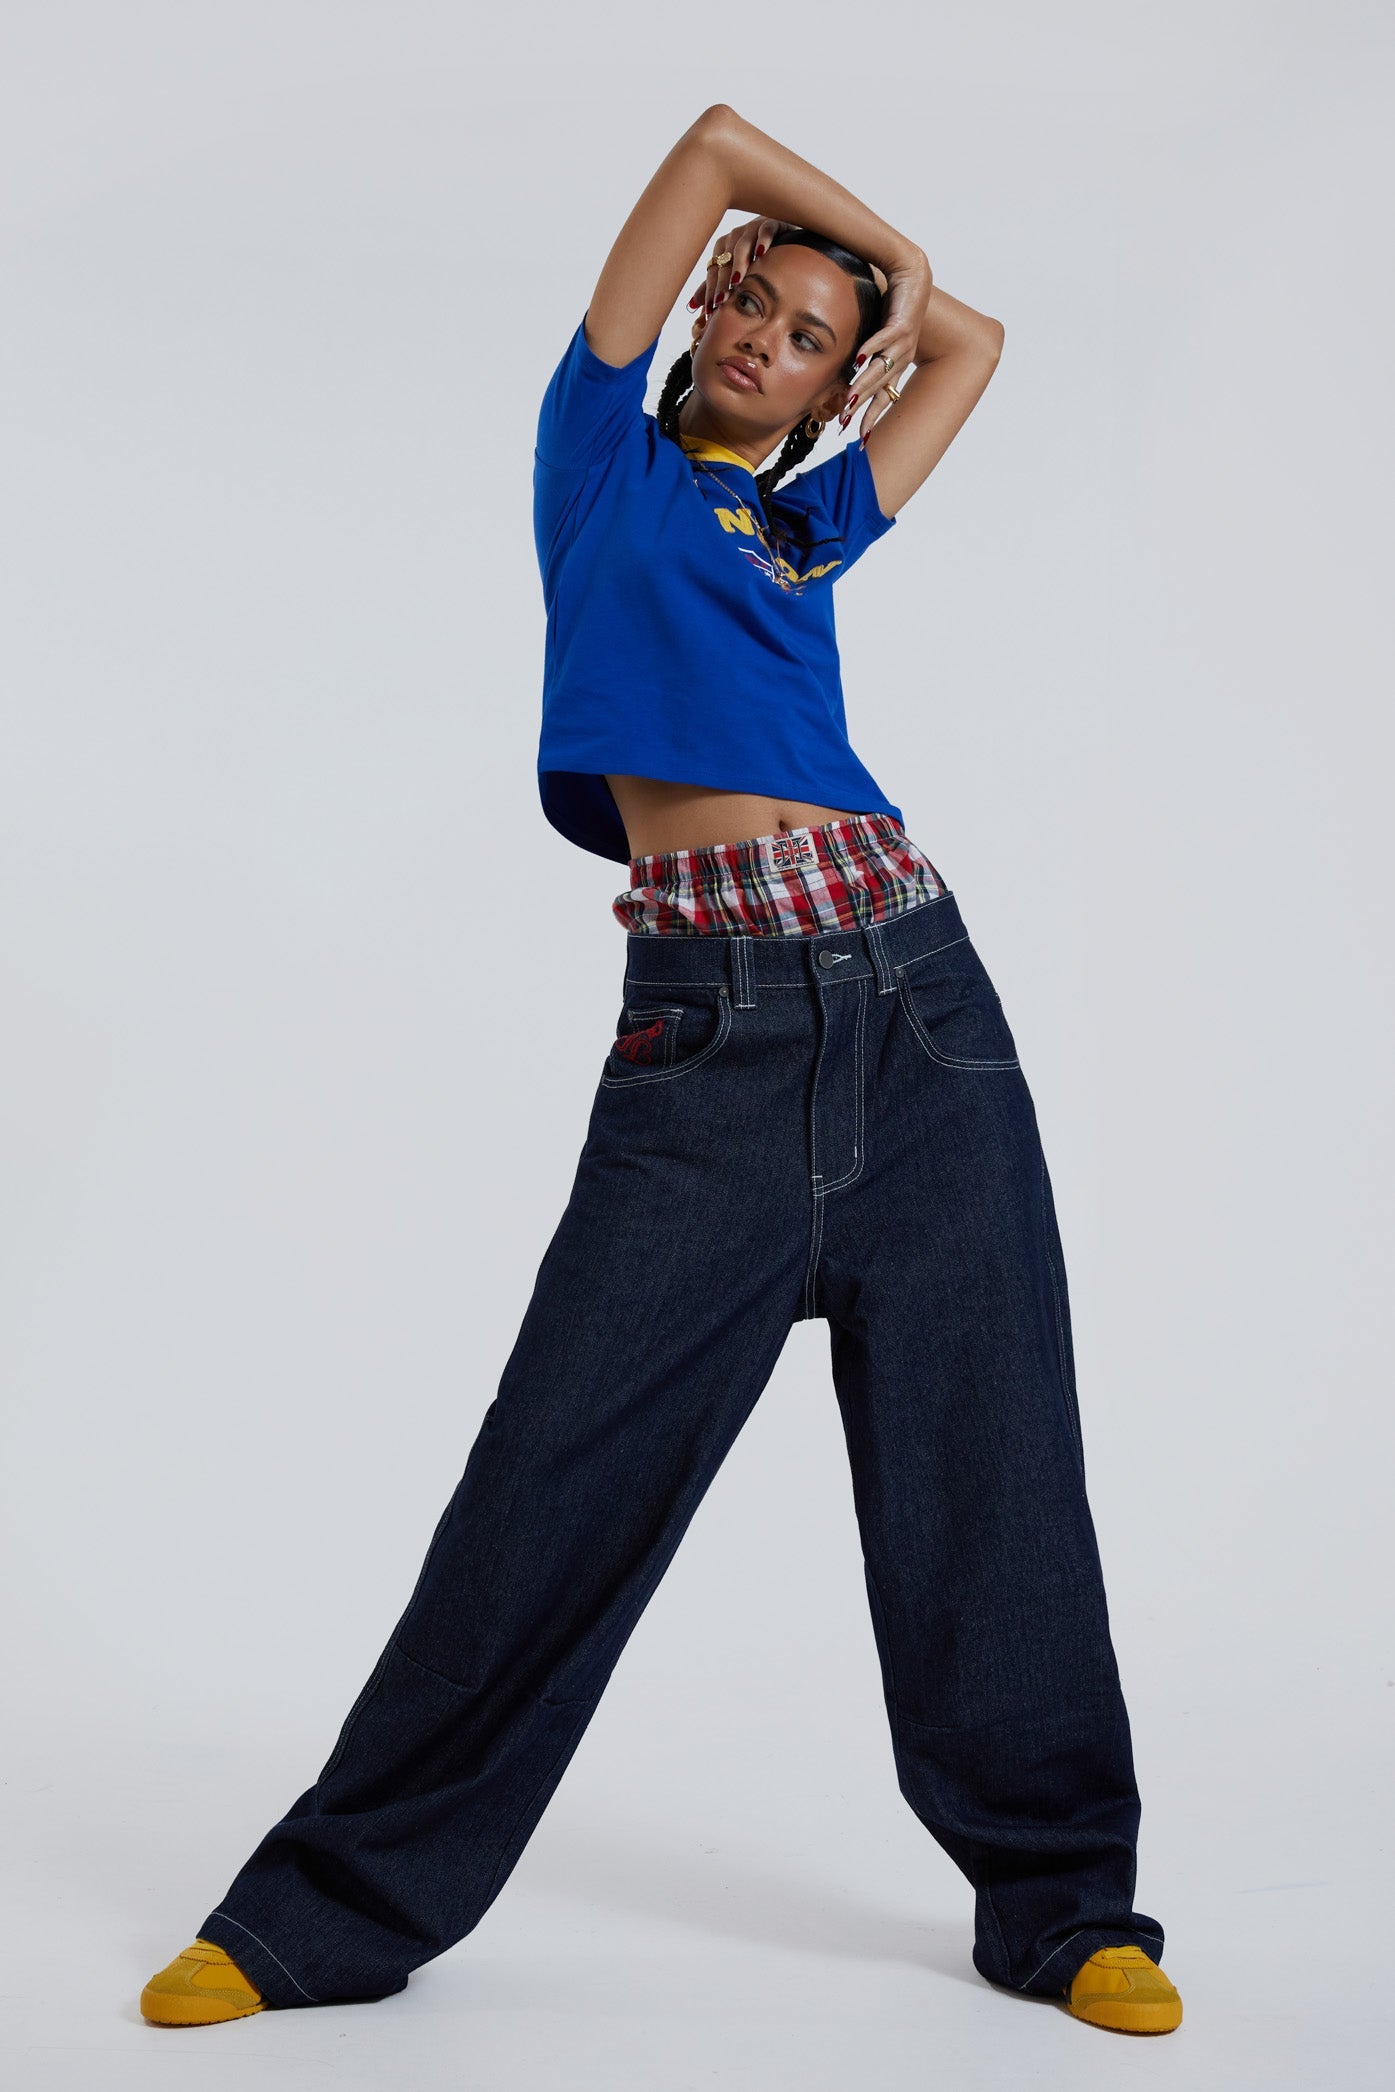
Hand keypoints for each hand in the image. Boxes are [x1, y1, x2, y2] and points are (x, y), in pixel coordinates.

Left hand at [686, 216, 793, 318]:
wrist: (782, 234)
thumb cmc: (756, 256)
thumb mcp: (735, 271)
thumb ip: (715, 286)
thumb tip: (691, 305)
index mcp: (722, 247)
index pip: (714, 271)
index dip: (711, 290)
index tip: (710, 310)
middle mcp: (734, 236)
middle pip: (726, 261)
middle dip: (723, 282)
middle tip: (721, 300)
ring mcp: (752, 228)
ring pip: (742, 246)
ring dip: (739, 263)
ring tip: (738, 280)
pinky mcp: (771, 223)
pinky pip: (765, 230)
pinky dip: (763, 240)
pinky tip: (761, 253)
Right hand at [838, 246, 931, 440]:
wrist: (912, 272)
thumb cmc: (891, 301)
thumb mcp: (874, 332)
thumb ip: (859, 350)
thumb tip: (842, 363)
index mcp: (896, 362)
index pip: (884, 397)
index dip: (872, 417)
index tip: (861, 439)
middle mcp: (901, 356)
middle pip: (880, 388)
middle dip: (863, 408)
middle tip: (846, 425)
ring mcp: (903, 341)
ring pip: (882, 368)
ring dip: (864, 384)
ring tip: (849, 400)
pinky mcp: (903, 322)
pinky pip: (885, 338)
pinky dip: (872, 348)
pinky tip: (859, 359)